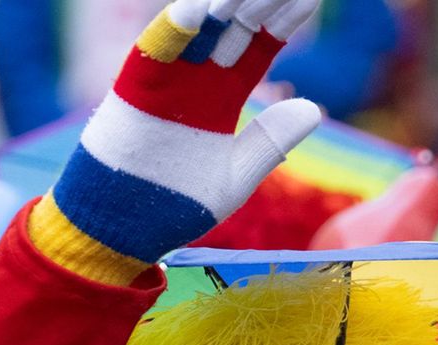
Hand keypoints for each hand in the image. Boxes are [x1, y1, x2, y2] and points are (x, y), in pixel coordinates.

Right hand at [48, 0, 322, 265]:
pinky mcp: (133, 88)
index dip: (285, 21)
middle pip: (235, 25)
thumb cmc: (178, 205)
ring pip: (198, 27)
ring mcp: (166, 79)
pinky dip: (173, 29)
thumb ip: (271, 141)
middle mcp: (198, 77)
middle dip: (261, 3)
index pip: (261, 45)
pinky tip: (200, 11)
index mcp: (224, 93)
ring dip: (223, 5)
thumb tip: (316, 109)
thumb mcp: (235, 175)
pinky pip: (153, 51)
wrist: (122, 229)